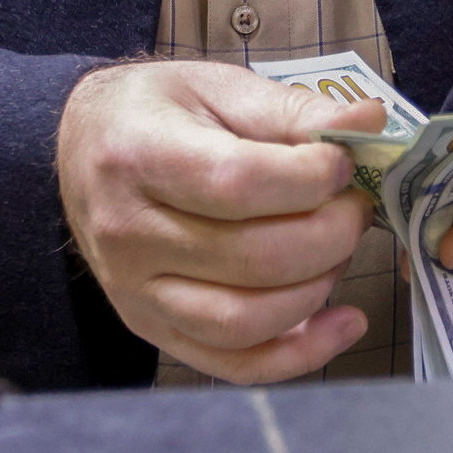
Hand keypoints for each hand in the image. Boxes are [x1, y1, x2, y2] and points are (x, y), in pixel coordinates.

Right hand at [56, 60, 387, 383]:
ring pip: (246, 321)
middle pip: (254, 259)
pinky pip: (234, 364)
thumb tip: (368, 123)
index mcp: (139, 156)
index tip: (342, 162)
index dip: (310, 178)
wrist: (83, 149)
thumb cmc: (159, 113)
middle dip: (332, 234)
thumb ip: (295, 109)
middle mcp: (129, 234)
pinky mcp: (152, 329)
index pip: (238, 184)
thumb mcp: (220, 88)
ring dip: (319, 288)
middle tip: (353, 205)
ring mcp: (136, 293)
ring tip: (339, 248)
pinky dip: (302, 355)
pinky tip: (343, 321)